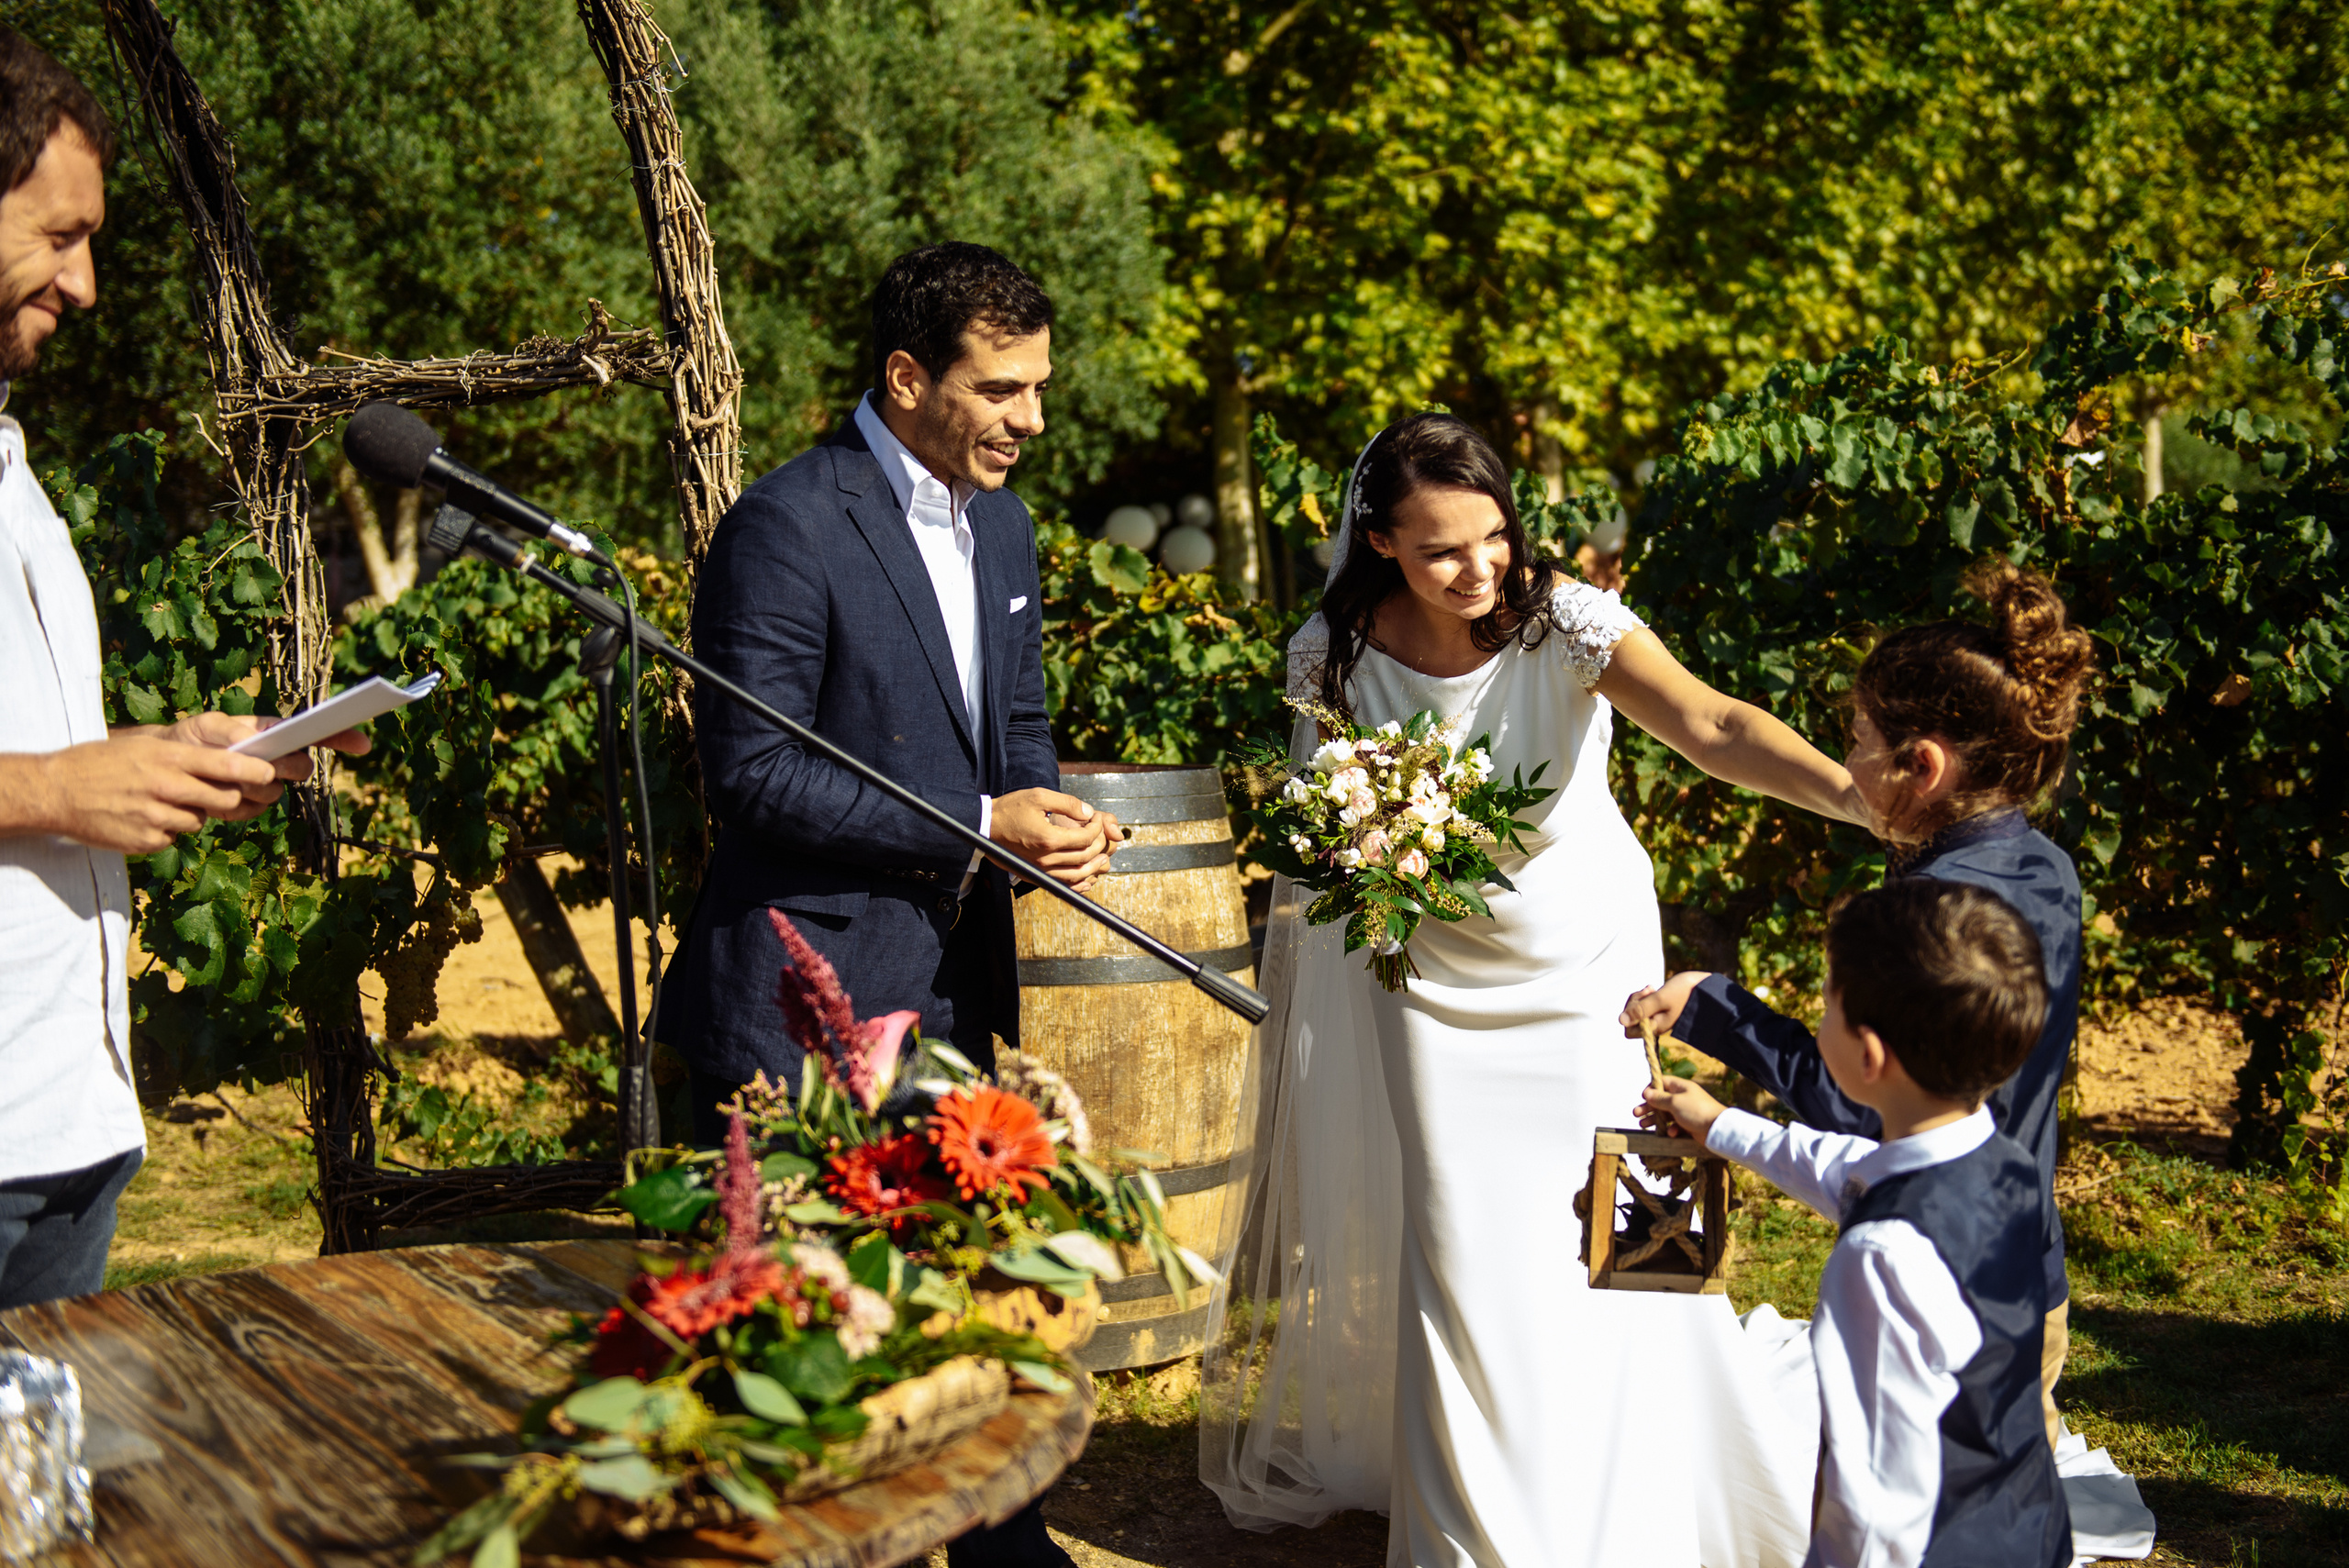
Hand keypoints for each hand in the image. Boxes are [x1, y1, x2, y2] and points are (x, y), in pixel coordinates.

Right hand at [2, 735, 282, 852]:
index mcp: (167, 758)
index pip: (226, 765)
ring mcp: (156, 816)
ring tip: (163, 801)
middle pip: (225, 799)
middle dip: (233, 798)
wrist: (55, 791)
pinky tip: (143, 817)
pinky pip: (175, 837)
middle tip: (227, 794)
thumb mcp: (144, 749)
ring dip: (193, 814)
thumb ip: (185, 758)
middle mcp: (165, 786)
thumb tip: (232, 766)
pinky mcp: (146, 840)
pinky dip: (168, 830)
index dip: (255, 771)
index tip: (272, 773)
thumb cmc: (103, 764)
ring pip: (200, 820)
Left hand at [164, 711, 371, 803]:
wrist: (163, 769)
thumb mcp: (205, 726)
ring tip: (219, 779)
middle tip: (261, 766)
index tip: (363, 743)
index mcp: (271, 733)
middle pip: (301, 767)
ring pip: (274, 793)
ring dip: (248, 788)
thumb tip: (258, 744)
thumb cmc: (188, 740)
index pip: (315, 734)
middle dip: (283, 768)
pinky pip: (253, 811)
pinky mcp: (247, 807)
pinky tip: (214, 797)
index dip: (341, 737)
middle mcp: (274, 758)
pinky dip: (233, 807)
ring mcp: (263, 784)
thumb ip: (232, 731)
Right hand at [991, 788, 1120, 890]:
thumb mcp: (1039, 796)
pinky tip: (1086, 878)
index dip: (1097, 828)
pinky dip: (1078, 883)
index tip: (1097, 819)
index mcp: (1049, 839)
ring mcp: (1040, 870)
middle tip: (1101, 835)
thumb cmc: (1010, 809)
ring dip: (1093, 867)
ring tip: (1102, 858)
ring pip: (1076, 875)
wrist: (986, 826)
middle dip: (1099, 845)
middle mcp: (1045, 859)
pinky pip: (1062, 884)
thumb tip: (1089, 812)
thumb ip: (1067, 803)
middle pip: (1084, 857)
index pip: (1085, 838)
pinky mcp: (1035, 875)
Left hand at [1619, 970, 1711, 1040]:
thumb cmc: (1686, 994)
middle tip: (1648, 990)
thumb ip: (1641, 1009)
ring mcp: (1658, 1018)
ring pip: (1637, 1010)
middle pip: (1631, 1019)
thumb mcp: (1661, 999)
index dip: (1629, 1014)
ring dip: (1640, 998)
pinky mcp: (1661, 1010)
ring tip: (1652, 988)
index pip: (1629, 1030)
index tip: (1642, 1000)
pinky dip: (1646, 996)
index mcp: (1655, 1027)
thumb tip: (1620, 1020)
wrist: (1709, 991)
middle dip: (1634, 1002)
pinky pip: (1645, 1005)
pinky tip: (1654, 988)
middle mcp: (1656, 1025)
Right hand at [1640, 1075, 1727, 1149]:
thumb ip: (1659, 1098)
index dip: (1651, 1089)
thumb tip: (1647, 1092)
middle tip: (1636, 1113)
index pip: (1663, 1083)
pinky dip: (1671, 1129)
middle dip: (1648, 1107)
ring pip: (1666, 1114)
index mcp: (1681, 1087)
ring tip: (1643, 1125)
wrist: (1717, 1129)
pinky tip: (1671, 1133)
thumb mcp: (1674, 1102)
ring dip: (1655, 1119)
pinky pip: (1675, 1125)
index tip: (1643, 1096)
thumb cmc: (1696, 1111)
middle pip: (1661, 1100)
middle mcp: (1683, 1098)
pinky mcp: (1689, 1124)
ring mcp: (1686, 1111)